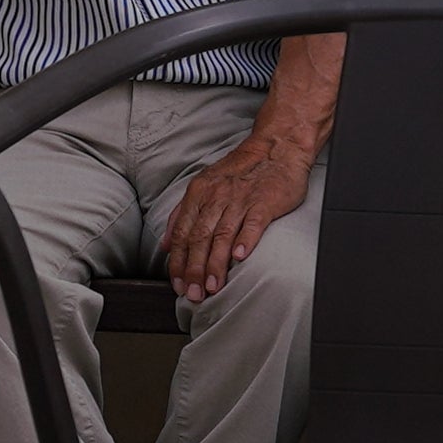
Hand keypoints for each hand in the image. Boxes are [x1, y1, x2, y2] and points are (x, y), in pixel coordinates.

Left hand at [161, 111, 323, 299]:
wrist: (276, 148)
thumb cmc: (241, 171)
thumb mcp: (204, 185)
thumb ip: (182, 214)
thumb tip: (165, 244)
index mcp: (199, 193)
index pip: (182, 233)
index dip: (178, 262)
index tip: (178, 284)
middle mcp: (216, 196)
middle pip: (199, 238)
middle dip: (194, 270)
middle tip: (194, 294)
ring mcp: (241, 199)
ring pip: (222, 235)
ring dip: (215, 264)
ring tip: (213, 286)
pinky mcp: (265, 201)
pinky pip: (253, 223)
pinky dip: (245, 241)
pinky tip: (240, 258)